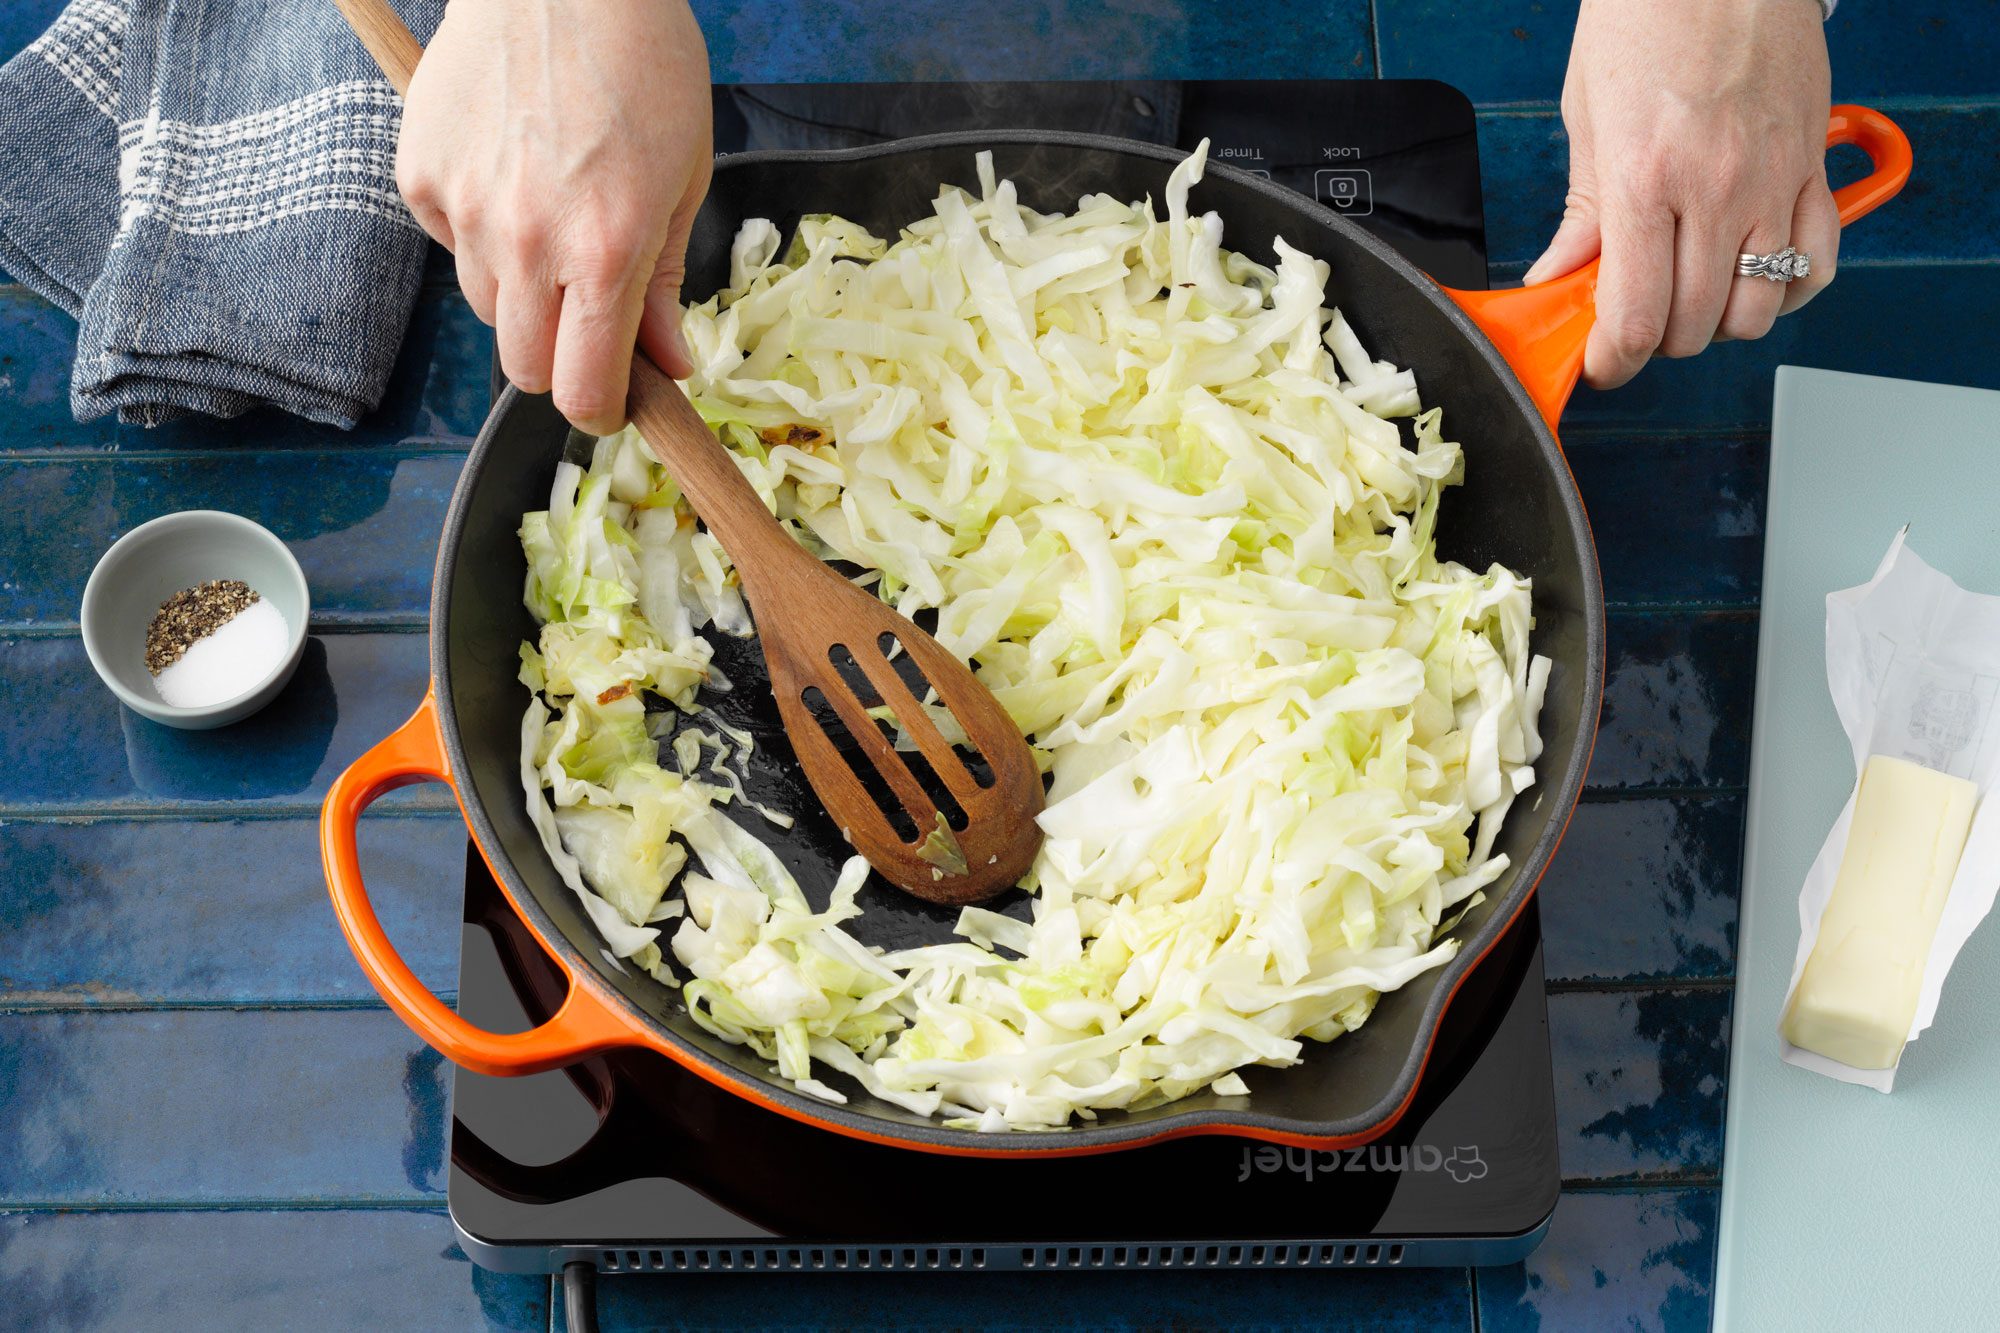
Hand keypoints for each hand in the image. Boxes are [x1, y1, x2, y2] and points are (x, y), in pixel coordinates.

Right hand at [397, 0, 712, 431]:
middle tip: (587, 321)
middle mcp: (529, 244)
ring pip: (488, 312)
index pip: (583, 389)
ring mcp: (466, 211)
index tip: (612, 404)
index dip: (601, 412)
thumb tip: (667, 366)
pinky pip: (451, 246)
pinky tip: (511, 176)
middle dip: (559, 361)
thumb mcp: (684, 177)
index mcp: (607, 253)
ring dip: (522, 297)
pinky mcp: (419, 177)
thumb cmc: (642, 65)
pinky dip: (479, 234)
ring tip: (554, 225)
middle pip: (524, 369)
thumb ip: (664, 282)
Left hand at [1525, 0, 1834, 388]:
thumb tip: (1555, 280)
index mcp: (1644, 178)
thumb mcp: (1588, 116)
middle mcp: (1715, 188)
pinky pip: (1815, 264)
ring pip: (1755, 309)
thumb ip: (1580, 212)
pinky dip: (1784, 290)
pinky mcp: (1812, 167)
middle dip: (1656, 342)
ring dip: (1717, 322)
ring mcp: (1772, 181)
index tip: (1599, 364)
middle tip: (1633, 318)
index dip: (1611, 361)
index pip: (1634, 317)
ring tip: (1687, 295)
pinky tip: (1750, 275)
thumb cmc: (1647, 16)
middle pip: (1694, 325)